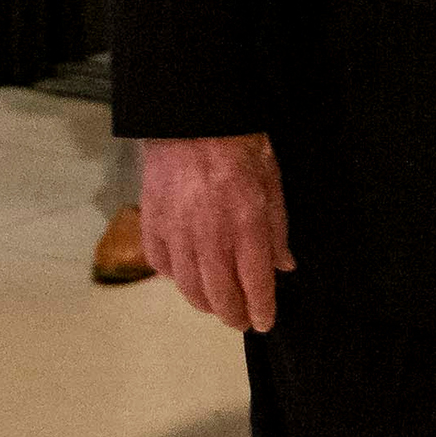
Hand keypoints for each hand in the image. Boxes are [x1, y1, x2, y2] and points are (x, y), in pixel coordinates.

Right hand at [141, 132, 292, 330]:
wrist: (191, 114)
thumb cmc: (238, 143)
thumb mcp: (272, 180)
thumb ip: (278, 228)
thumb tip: (283, 266)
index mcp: (246, 222)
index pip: (255, 284)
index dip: (262, 309)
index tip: (265, 322)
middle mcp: (210, 234)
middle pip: (220, 295)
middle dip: (234, 316)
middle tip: (242, 321)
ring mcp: (176, 231)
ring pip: (188, 288)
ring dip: (205, 303)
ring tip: (216, 305)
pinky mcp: (152, 222)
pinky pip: (161, 265)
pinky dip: (174, 277)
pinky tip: (186, 275)